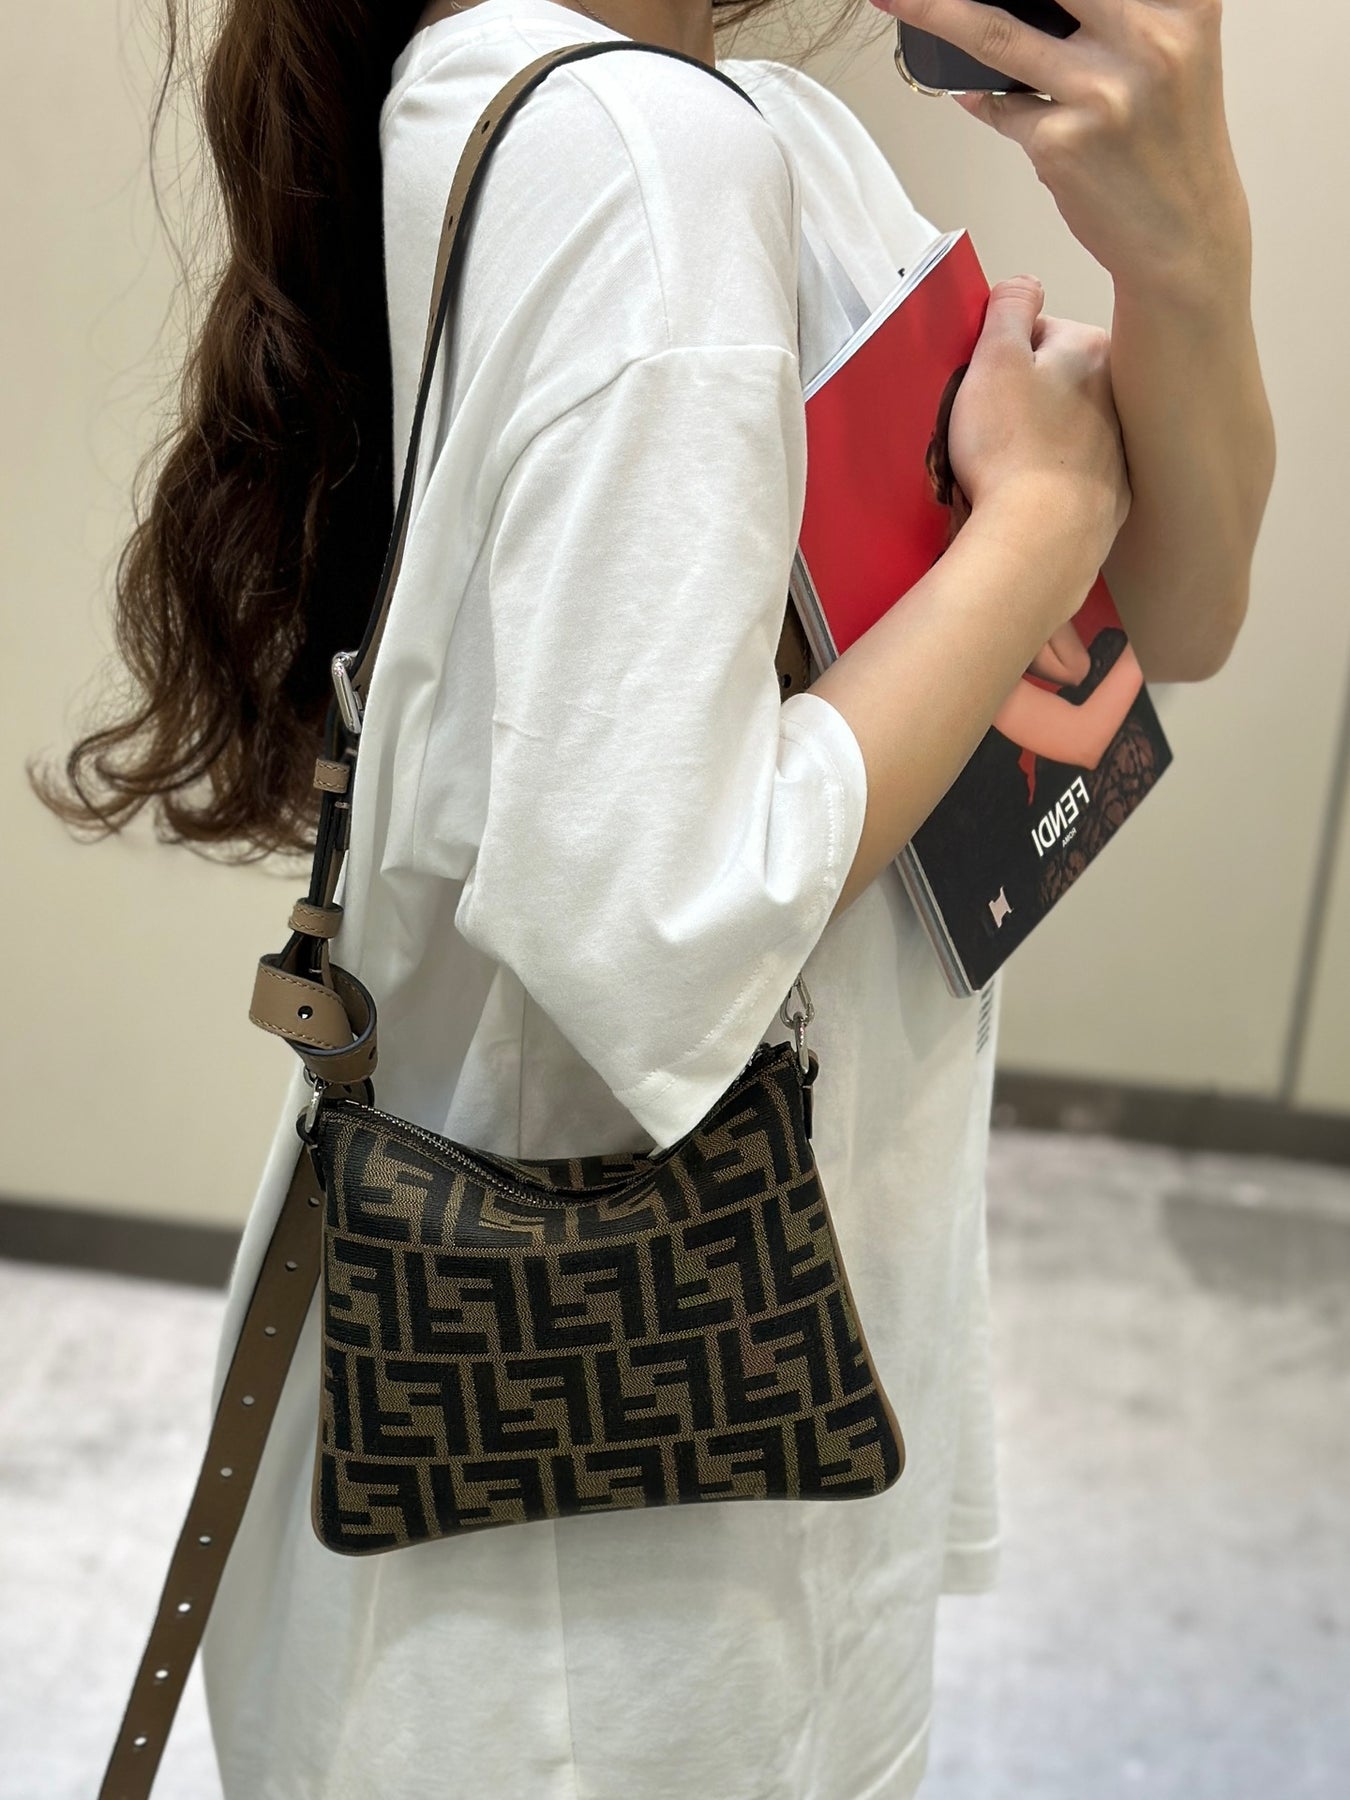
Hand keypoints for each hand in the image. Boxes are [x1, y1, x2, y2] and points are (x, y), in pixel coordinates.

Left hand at [874, 0, 1251, 296]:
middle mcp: (1148, 39)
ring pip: (995, 36)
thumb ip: (1116, 17)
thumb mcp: (1171, 55)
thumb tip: (1017, 3)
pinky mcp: (1061, 143)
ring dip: (934, 12)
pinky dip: (987, 100)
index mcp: (1184, 6)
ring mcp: (1101, 93)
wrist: (1184, 236)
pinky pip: (1000, 107)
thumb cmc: (1172, 144)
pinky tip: (984, 98)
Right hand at [948, 276, 1131, 595]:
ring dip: (1040, 442)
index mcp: (1092, 351)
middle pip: (1056, 383)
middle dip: (1024, 401)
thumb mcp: (995, 359)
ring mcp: (1122, 449)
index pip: (1036, 335)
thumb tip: (1025, 283)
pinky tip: (1030, 500)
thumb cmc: (1011, 448)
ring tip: (1006, 472)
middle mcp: (1120, 394)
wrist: (1040, 538)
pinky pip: (1076, 477)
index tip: (983, 390)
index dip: (998, 360)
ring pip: (1069, 430)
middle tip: (990, 434)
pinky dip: (1054, 483)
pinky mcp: (1115, 498)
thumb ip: (1009, 307)